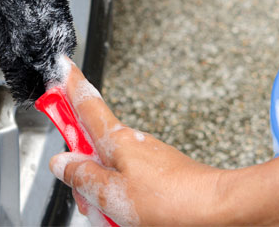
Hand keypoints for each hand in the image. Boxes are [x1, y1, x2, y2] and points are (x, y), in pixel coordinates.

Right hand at [49, 62, 224, 225]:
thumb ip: (82, 177)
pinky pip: (129, 184)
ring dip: (103, 194)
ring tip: (114, 216)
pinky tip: (130, 217)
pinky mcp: (158, 176)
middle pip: (92, 148)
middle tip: (85, 198)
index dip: (70, 85)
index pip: (86, 103)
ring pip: (110, 172)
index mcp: (117, 140)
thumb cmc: (172, 199)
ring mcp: (146, 159)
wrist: (218, 210)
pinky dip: (123, 200)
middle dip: (82, 174)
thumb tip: (61, 164)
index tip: (60, 67)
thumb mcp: (113, 193)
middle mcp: (131, 144)